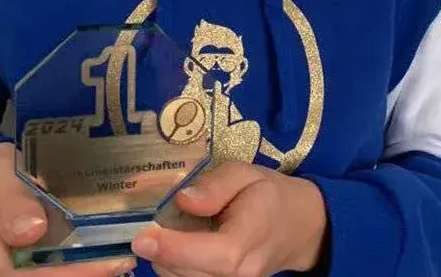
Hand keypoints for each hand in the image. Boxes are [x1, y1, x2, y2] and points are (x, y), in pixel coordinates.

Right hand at [0, 141, 136, 275]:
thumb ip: (10, 201)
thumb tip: (31, 231)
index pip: (22, 276)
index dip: (68, 275)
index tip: (107, 263)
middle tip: (123, 262)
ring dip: (80, 275)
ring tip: (118, 263)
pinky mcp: (16, 273)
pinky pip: (44, 275)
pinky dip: (74, 270)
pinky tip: (101, 263)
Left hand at [130, 161, 326, 276]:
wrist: (298, 227)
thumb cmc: (269, 194)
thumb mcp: (246, 173)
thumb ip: (216, 185)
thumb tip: (183, 200)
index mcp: (244, 243)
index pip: (201, 255)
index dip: (169, 249)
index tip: (141, 237)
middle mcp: (237, 275)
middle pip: (183, 272)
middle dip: (159, 251)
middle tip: (150, 223)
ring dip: (165, 259)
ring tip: (166, 231)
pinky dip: (176, 265)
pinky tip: (178, 245)